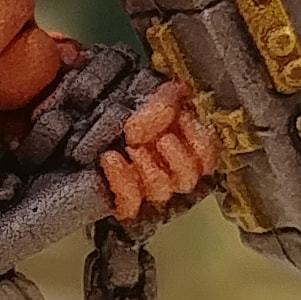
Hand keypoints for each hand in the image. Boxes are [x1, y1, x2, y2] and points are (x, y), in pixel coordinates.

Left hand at [100, 80, 219, 221]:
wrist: (92, 118)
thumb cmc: (134, 108)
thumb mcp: (156, 95)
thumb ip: (165, 101)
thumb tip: (155, 122)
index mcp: (186, 149)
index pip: (207, 158)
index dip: (200, 140)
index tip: (183, 118)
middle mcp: (170, 172)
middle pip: (187, 179)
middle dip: (177, 159)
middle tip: (161, 138)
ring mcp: (146, 188)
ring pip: (161, 192)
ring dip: (150, 169)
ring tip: (133, 147)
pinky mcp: (124, 199)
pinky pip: (129, 204)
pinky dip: (122, 183)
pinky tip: (111, 159)